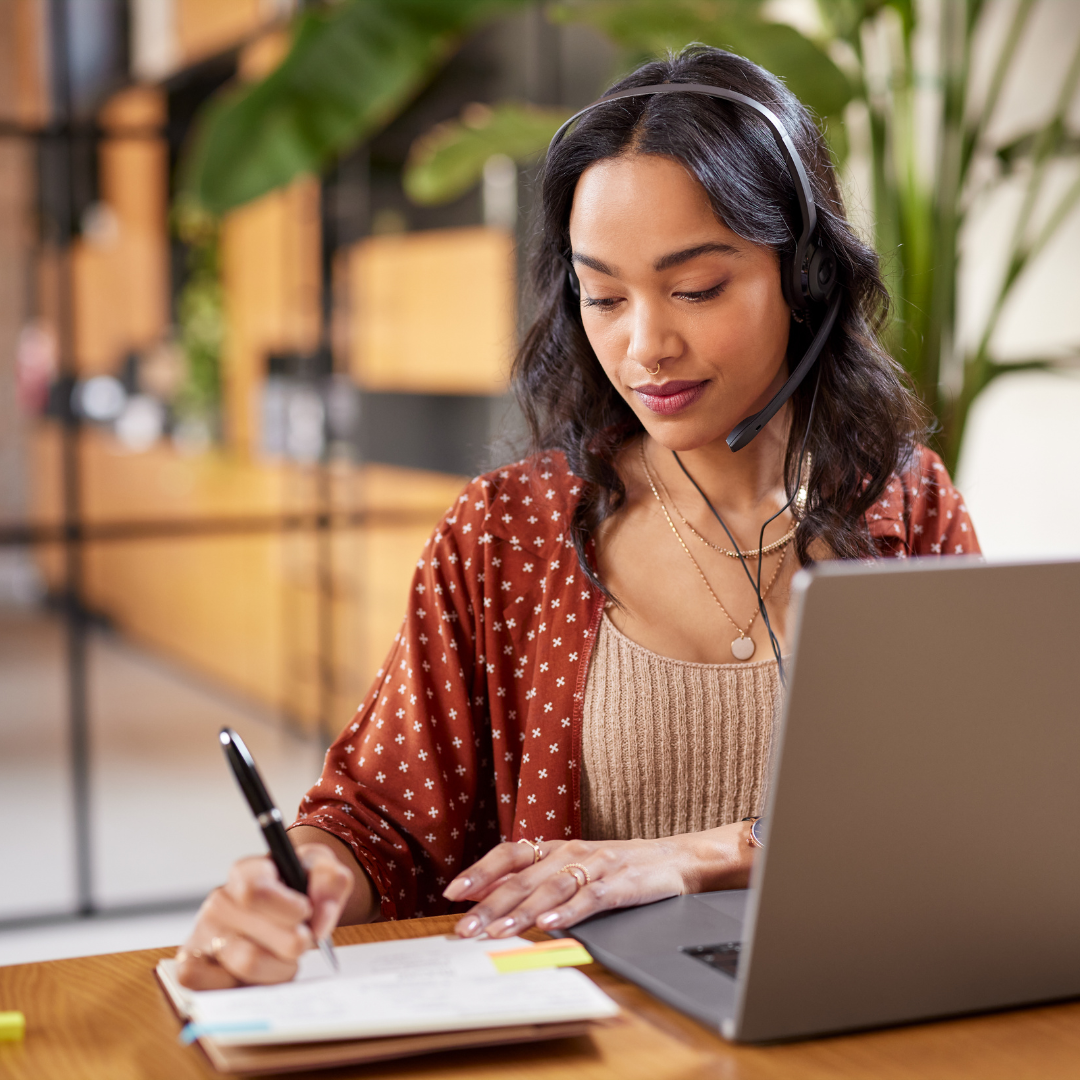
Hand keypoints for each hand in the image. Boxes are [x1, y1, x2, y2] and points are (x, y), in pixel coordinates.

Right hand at [175, 844, 352, 989]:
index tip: (306, 913)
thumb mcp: (322, 868)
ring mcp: (203, 935)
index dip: (286, 909)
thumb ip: (330, 881)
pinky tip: (258, 974)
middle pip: (254, 940)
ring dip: (279, 968)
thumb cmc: (300, 886)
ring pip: (245, 966)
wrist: (285, 905)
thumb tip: (319, 919)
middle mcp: (219, 902)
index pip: (254, 891)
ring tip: (285, 956)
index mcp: (246, 872)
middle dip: (292, 946)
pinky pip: (206, 985)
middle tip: (303, 939)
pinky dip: (241, 986)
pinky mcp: (192, 964)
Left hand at [444, 821, 755, 938]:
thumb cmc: (620, 868)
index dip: (481, 871)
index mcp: (556, 848)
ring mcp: (596, 866)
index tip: (453, 892)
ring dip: (521, 911)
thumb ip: (537, 881)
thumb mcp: (574, 868)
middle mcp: (571, 852)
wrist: (676, 859)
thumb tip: (492, 899)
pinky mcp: (620, 883)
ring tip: (497, 931)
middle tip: (464, 928)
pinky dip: (568, 911)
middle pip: (523, 876)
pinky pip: (589, 897)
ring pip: (550, 888)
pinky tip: (550, 925)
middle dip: (490, 904)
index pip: (510, 854)